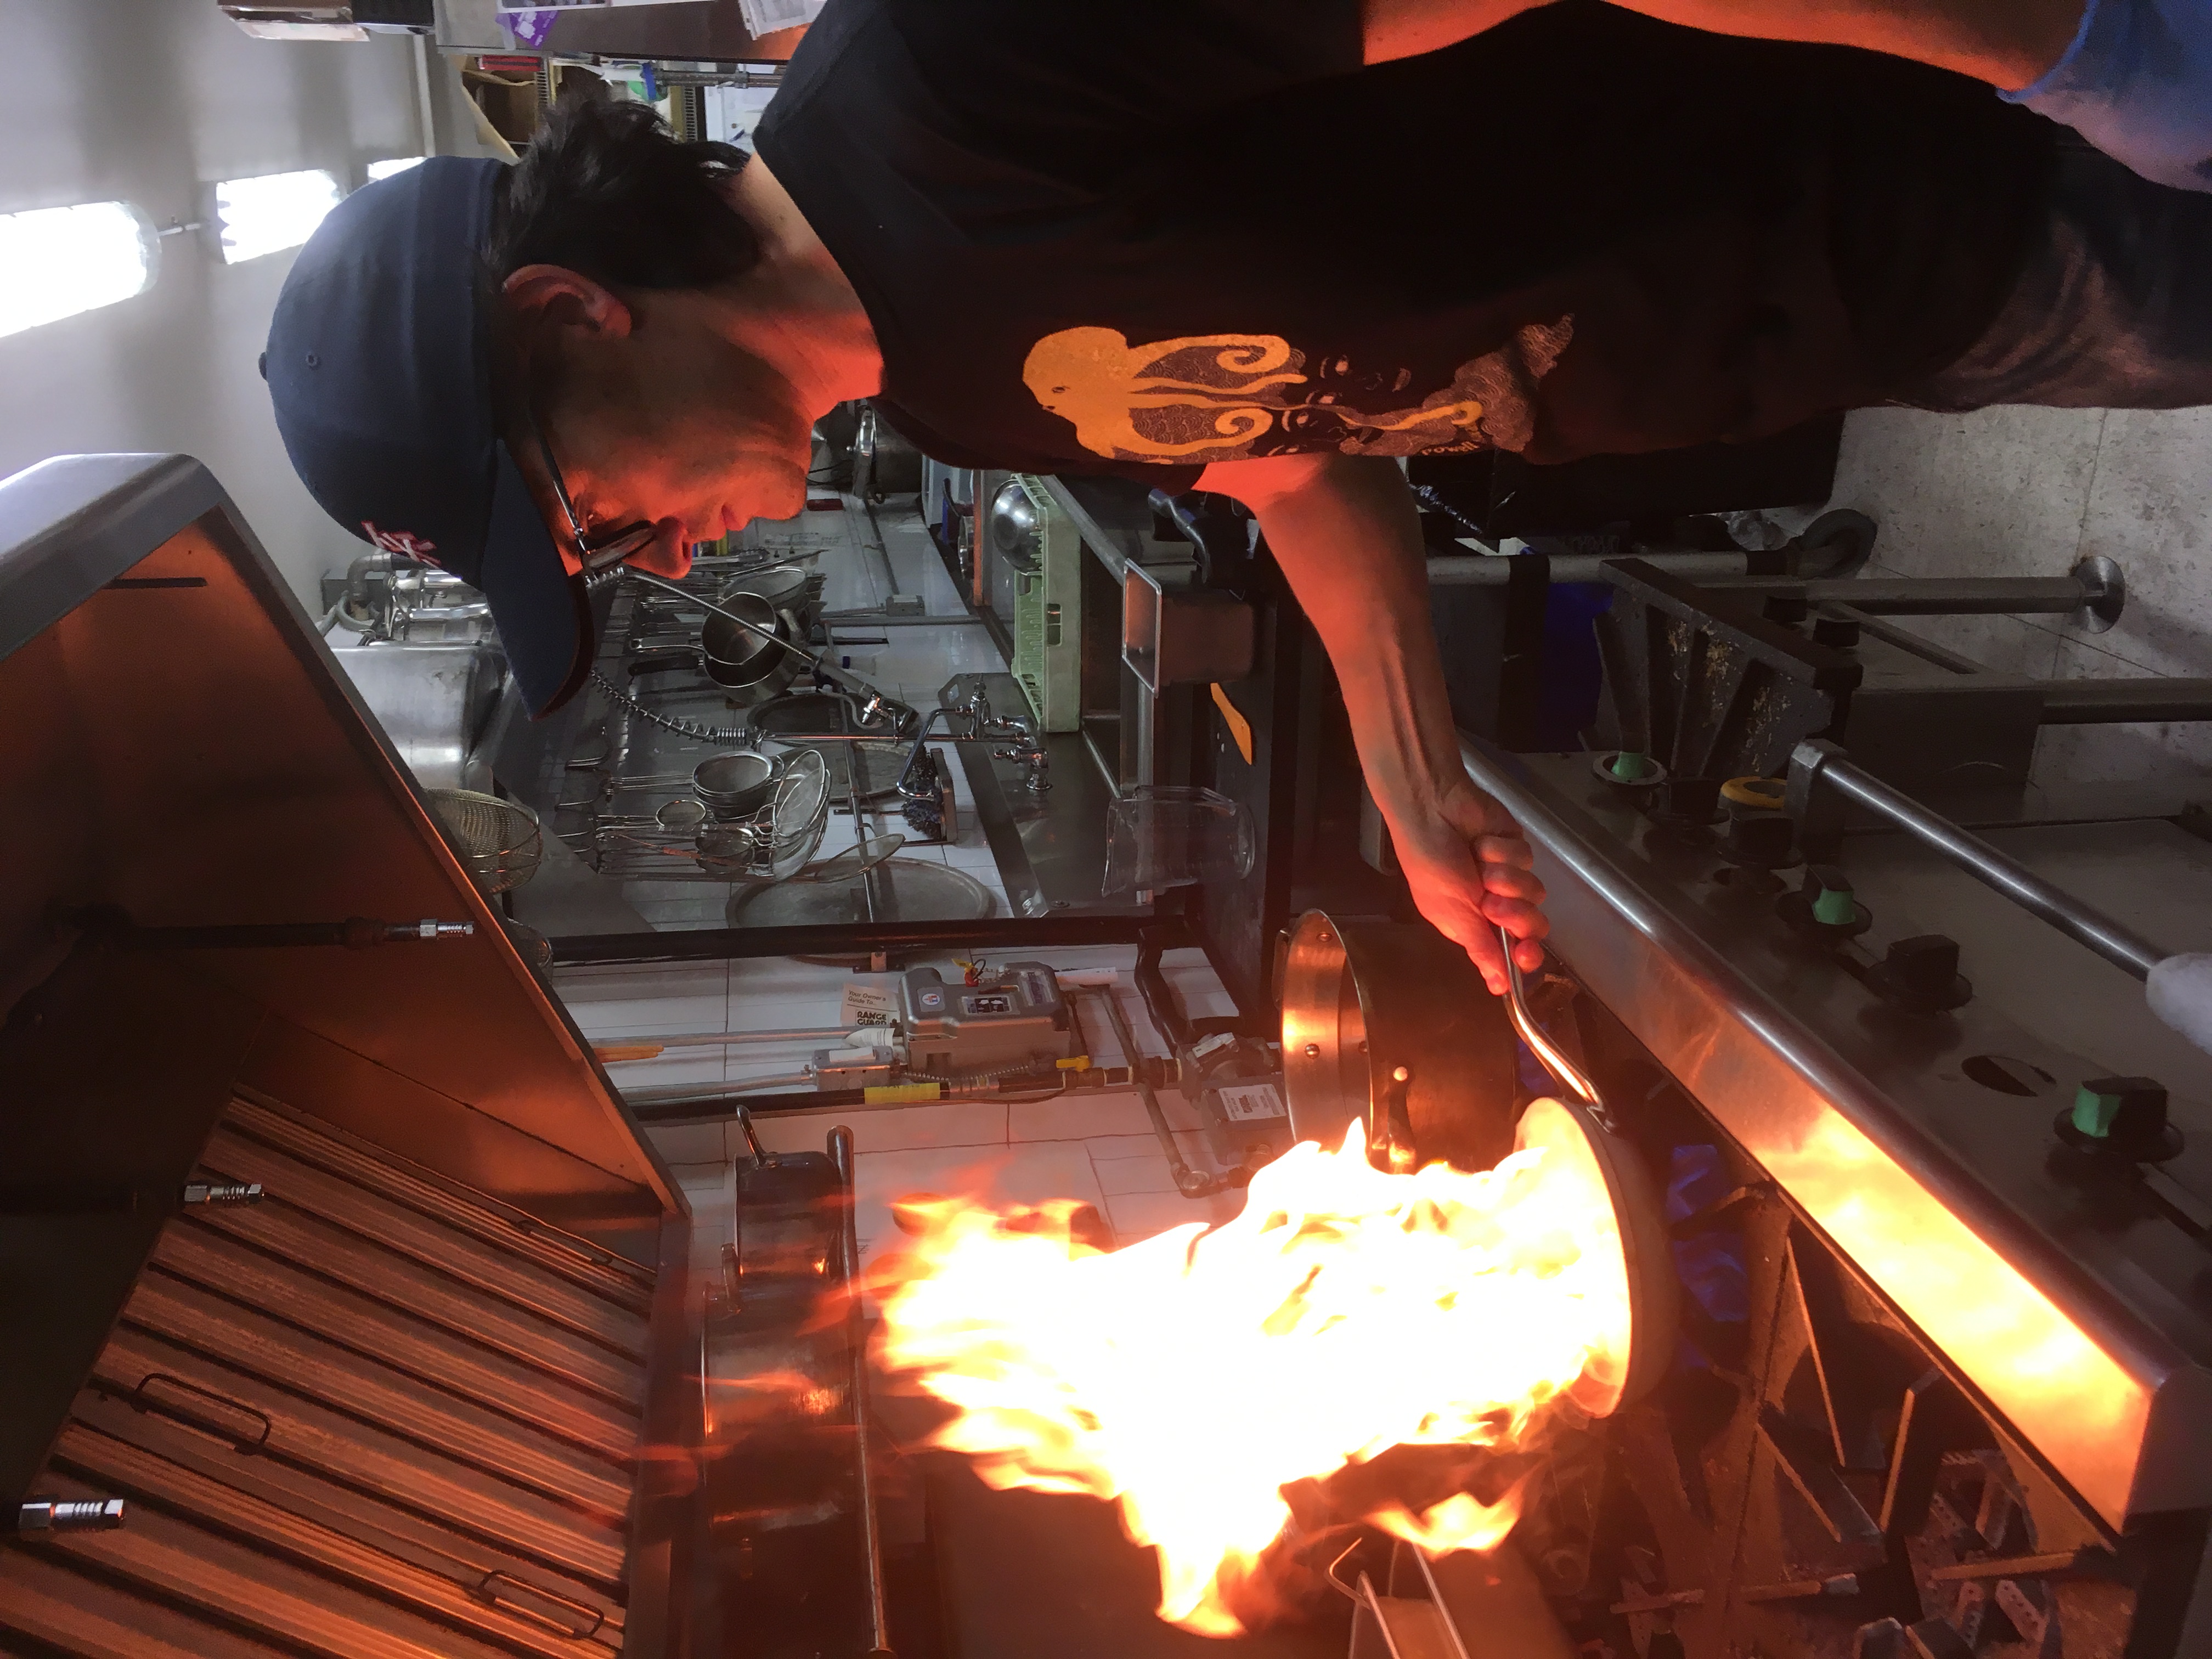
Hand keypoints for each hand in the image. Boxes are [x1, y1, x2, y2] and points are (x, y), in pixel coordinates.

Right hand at [1385, 776, 1547, 994]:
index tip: (1523, 952)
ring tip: (1479, 863)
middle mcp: (1496, 905)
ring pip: (1534, 891)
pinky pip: (1526, 859)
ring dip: (1505, 877)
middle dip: (1515, 913)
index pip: (1512, 952)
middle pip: (1532, 924)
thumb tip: (1497, 988)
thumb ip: (1481, 948)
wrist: (1432, 811)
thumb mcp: (1452, 913)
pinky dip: (1502, 851)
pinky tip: (1481, 842)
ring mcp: (1509, 876)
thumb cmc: (1431, 866)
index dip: (1525, 955)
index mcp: (1476, 926)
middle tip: (1491, 900)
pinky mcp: (1516, 849)